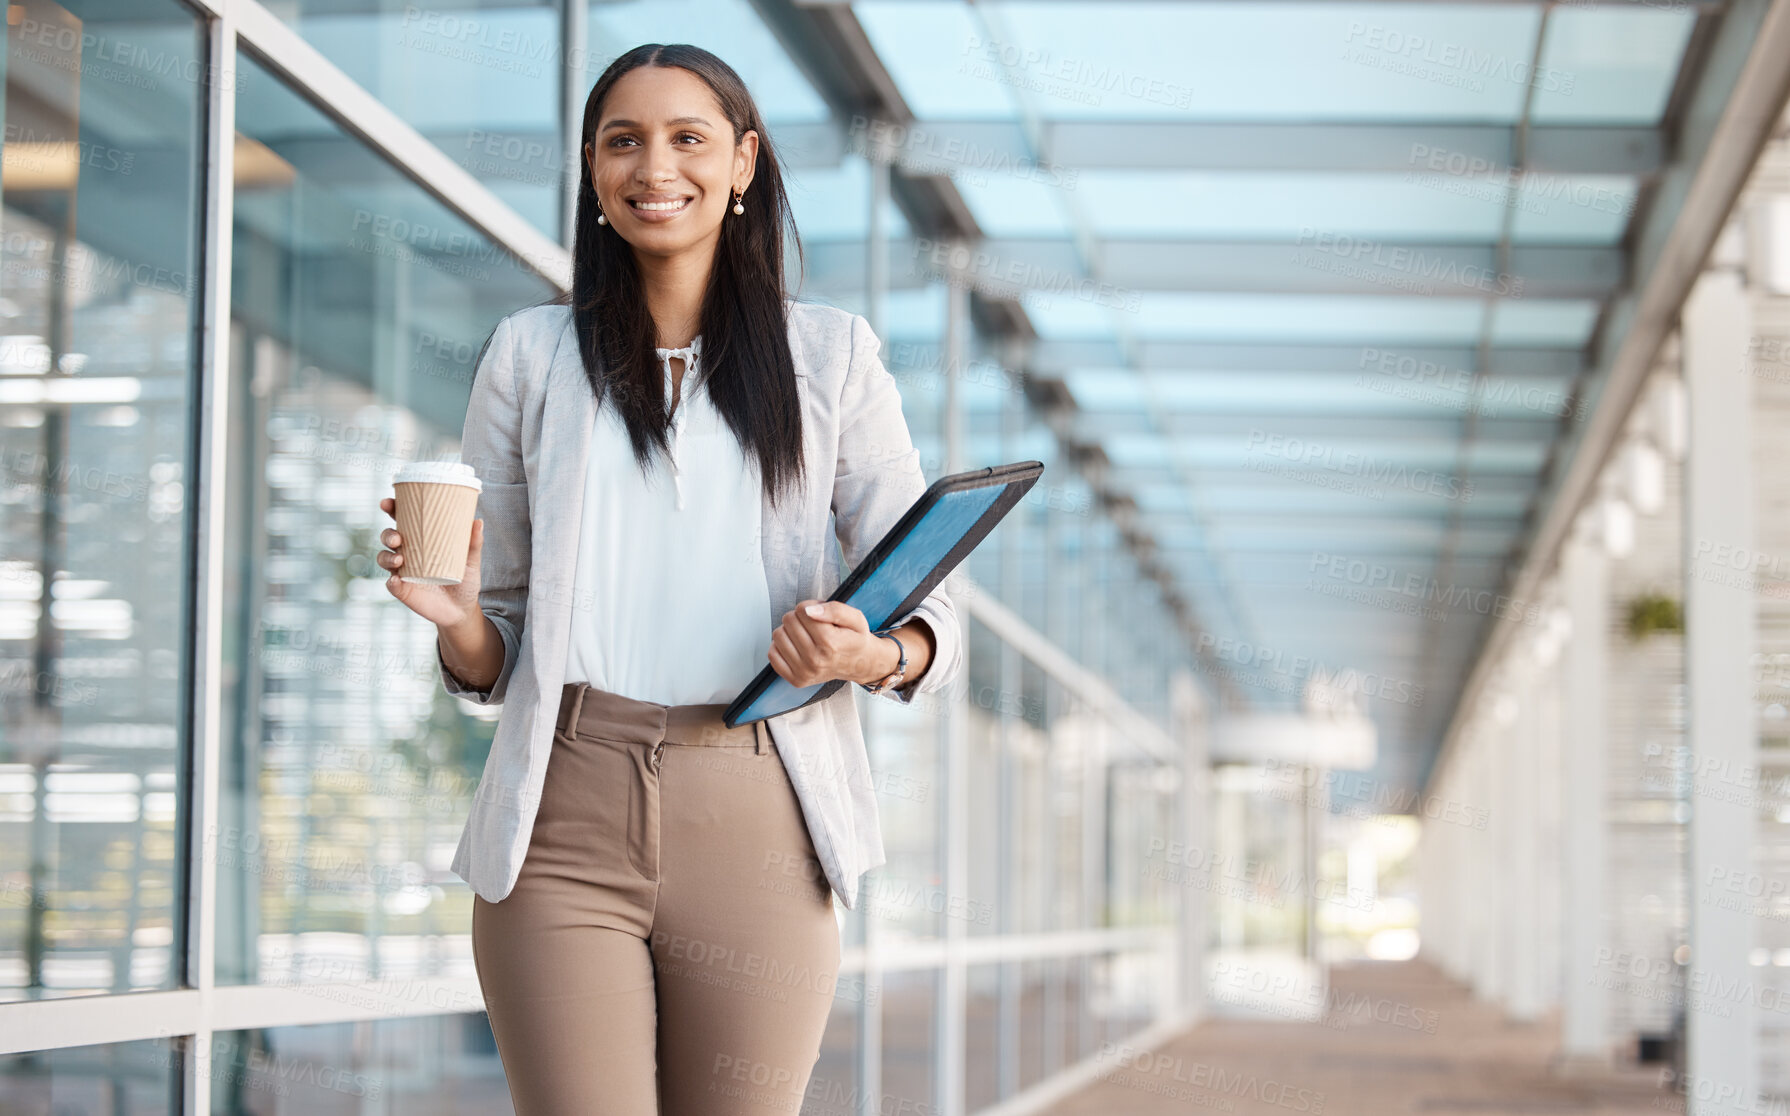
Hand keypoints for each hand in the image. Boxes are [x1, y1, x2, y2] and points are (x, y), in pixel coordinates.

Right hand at [376, 496, 485, 630]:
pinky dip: (391, 582)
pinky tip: (396, 580)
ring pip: (385, 558)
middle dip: (387, 534)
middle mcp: (407, 553)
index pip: (402, 520)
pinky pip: (391, 584)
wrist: (462, 609)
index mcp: (420, 540)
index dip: (392, 509)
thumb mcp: (471, 560)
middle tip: (397, 537)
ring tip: (400, 559)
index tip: (389, 502)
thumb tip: (478, 521)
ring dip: (387, 556)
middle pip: (388, 537)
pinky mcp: (403, 590)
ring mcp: (403, 572)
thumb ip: (474, 543)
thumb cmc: (465, 579)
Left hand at [768, 599, 895, 687]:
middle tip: (814, 625)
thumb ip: (835, 610)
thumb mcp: (855, 618)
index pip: (802, 611)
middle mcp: (816, 660)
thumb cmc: (855, 639)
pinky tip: (797, 646)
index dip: (810, 607)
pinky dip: (781, 646)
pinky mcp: (796, 680)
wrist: (859, 664)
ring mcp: (805, 672)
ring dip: (790, 630)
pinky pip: (773, 654)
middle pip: (789, 621)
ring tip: (805, 635)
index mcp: (831, 643)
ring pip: (778, 635)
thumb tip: (808, 610)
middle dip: (799, 617)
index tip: (820, 614)